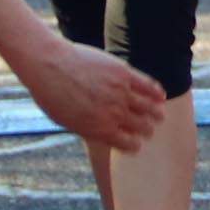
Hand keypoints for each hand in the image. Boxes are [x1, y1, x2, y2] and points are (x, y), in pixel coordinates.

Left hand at [23, 35, 165, 153]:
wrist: (49, 65)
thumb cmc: (52, 94)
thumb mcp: (68, 121)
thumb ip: (89, 128)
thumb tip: (101, 133)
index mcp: (100, 130)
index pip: (128, 144)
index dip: (135, 145)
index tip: (137, 143)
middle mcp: (113, 114)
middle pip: (141, 126)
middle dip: (147, 130)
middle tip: (149, 129)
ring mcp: (120, 93)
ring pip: (149, 107)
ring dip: (156, 113)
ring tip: (159, 115)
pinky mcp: (123, 73)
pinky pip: (147, 85)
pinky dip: (156, 92)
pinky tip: (160, 95)